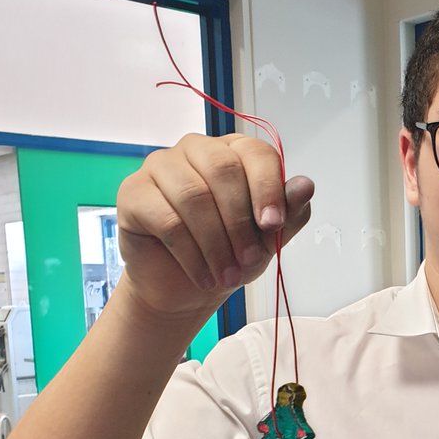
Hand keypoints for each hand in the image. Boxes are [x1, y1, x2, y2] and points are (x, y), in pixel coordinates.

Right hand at [116, 133, 313, 316]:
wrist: (185, 288)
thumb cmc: (228, 254)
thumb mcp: (267, 238)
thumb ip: (288, 212)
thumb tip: (306, 186)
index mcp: (233, 152)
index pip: (255, 152)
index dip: (268, 187)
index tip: (273, 224)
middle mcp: (196, 149)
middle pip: (222, 170)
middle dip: (240, 223)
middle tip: (249, 261)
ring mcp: (160, 166)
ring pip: (193, 196)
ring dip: (216, 245)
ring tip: (228, 276)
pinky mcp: (133, 192)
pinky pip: (166, 219)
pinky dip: (191, 255)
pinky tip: (204, 276)